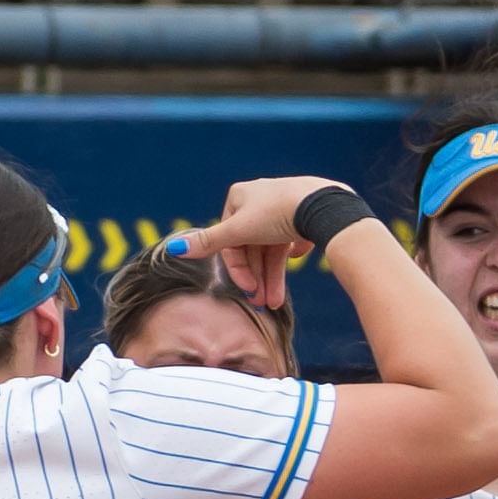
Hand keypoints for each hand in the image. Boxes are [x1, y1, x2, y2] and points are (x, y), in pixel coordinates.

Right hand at [171, 177, 360, 309]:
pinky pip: (293, 236)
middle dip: (257, 277)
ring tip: (276, 301)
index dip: (237, 268)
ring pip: (273, 246)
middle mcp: (260, 197)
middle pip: (253, 246)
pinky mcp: (305, 212)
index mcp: (240, 196)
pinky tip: (298, 255)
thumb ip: (208, 242)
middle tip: (263, 302)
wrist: (323, 205)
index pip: (231, 240)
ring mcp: (283, 203)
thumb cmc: (276, 214)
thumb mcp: (238, 231)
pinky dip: (292, 251)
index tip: (248, 290)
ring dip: (273, 275)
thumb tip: (174, 248)